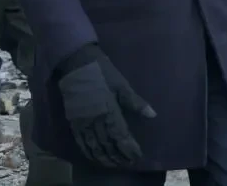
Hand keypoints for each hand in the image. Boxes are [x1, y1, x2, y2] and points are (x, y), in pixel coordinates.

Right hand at [58, 47, 155, 167]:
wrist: (77, 63)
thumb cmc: (103, 72)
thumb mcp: (122, 85)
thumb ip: (136, 102)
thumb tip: (152, 115)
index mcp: (109, 110)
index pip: (121, 136)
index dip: (129, 148)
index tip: (137, 155)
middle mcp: (96, 120)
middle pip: (108, 144)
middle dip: (119, 155)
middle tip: (128, 162)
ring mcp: (83, 122)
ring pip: (95, 147)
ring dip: (105, 158)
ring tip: (114, 164)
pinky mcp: (74, 122)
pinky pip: (81, 142)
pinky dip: (89, 153)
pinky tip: (95, 158)